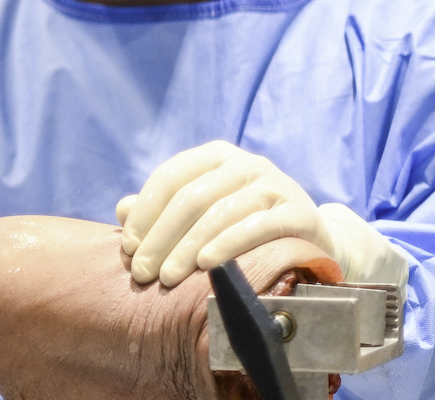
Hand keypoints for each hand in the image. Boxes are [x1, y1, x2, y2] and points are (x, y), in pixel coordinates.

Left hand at [116, 141, 406, 287]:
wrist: (313, 240)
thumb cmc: (245, 226)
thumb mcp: (204, 213)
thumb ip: (163, 210)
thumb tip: (120, 209)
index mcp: (216, 157)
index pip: (169, 177)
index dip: (144, 212)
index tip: (127, 247)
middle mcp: (245, 163)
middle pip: (191, 197)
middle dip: (160, 237)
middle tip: (142, 273)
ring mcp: (275, 184)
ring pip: (219, 213)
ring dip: (187, 247)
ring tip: (167, 277)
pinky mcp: (300, 211)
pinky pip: (257, 227)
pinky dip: (228, 246)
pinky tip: (206, 267)